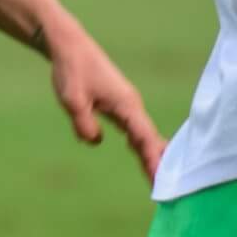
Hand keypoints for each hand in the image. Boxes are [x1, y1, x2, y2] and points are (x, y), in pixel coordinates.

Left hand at [40, 18, 166, 180]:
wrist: (70, 47)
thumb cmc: (72, 70)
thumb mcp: (73, 100)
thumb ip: (84, 122)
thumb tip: (95, 141)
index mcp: (126, 104)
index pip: (144, 137)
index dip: (154, 159)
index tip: (161, 179)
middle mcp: (132, 106)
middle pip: (149, 139)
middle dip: (158, 162)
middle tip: (165, 189)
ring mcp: (127, 105)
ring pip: (144, 135)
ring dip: (151, 155)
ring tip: (158, 180)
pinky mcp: (118, 105)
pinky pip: (134, 130)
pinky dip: (141, 145)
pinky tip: (143, 157)